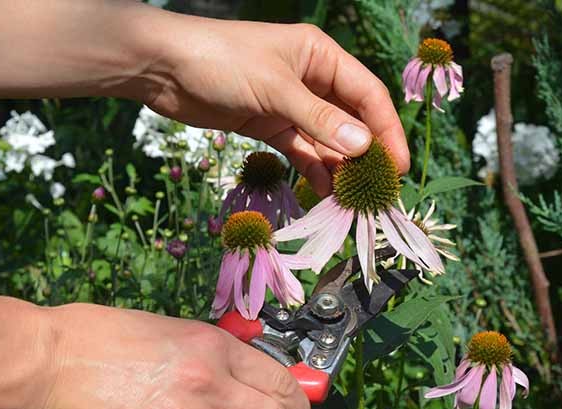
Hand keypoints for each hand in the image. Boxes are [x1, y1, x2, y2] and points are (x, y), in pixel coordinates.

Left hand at [130, 13, 409, 194]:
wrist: (164, 68)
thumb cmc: (222, 61)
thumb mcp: (275, 89)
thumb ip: (319, 120)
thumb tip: (363, 148)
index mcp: (320, 56)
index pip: (367, 94)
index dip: (386, 131)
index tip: (397, 167)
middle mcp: (311, 78)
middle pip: (350, 119)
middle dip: (365, 154)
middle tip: (378, 190)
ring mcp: (290, 104)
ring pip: (326, 139)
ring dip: (339, 167)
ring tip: (352, 199)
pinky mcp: (269, 124)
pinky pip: (300, 150)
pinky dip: (312, 169)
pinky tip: (324, 192)